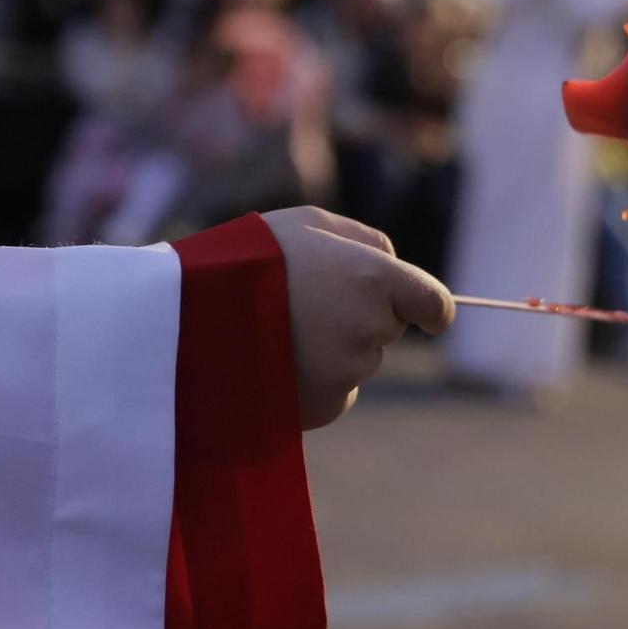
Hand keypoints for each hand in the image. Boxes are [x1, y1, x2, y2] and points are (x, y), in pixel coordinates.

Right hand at [260, 206, 454, 429]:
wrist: (192, 315)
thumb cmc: (251, 258)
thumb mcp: (310, 224)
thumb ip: (364, 241)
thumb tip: (392, 263)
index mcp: (376, 280)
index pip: (435, 304)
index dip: (429, 308)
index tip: (428, 315)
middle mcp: (370, 329)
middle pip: (386, 329)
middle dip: (360, 318)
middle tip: (309, 304)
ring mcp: (349, 372)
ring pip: (358, 361)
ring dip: (334, 350)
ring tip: (282, 329)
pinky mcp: (325, 405)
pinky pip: (337, 392)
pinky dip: (316, 380)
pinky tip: (279, 359)